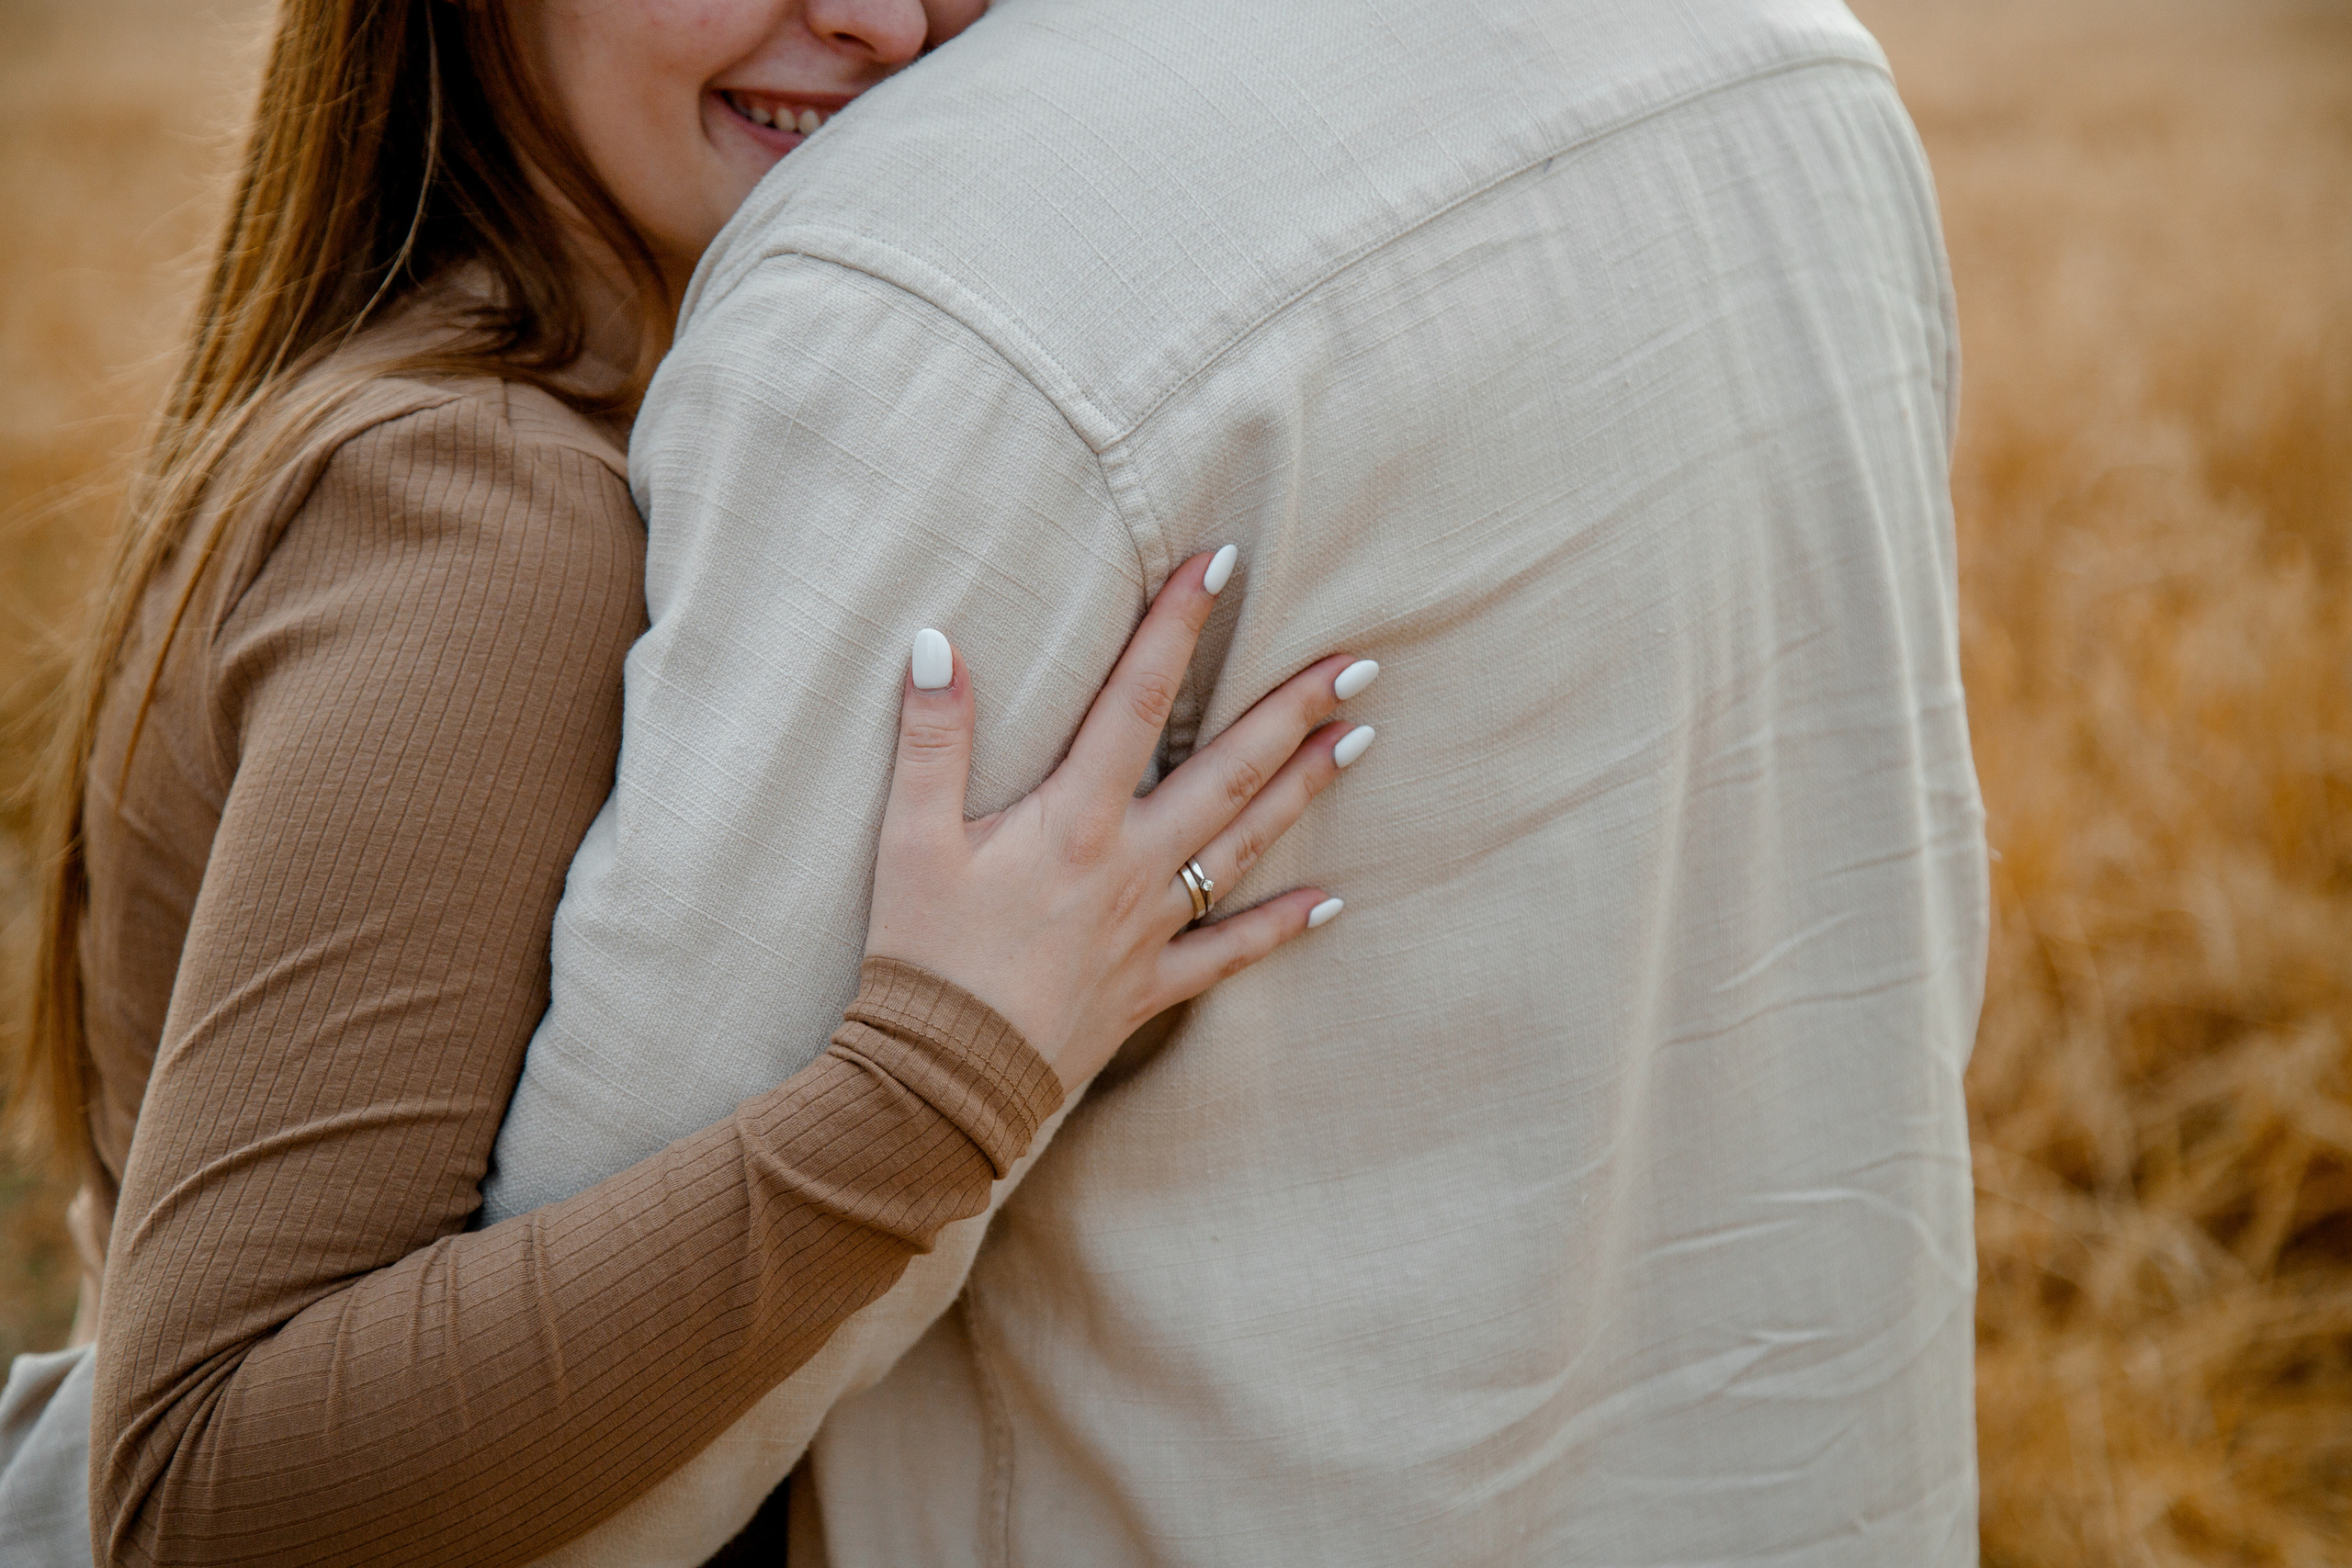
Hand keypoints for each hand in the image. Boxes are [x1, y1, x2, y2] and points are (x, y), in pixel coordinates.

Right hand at [864, 548, 1376, 1092]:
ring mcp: (1150, 927)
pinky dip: (1282, 927)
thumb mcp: (910, 839)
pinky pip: (1229, 951)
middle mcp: (1130, 865)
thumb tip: (937, 642)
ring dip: (1305, 790)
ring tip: (1360, 740)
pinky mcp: (1149, 985)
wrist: (944, 1081)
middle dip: (1293, 711)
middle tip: (1356, 664)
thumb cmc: (924, 957)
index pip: (1137, 699)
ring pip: (1244, 845)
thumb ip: (932, 739)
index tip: (1223, 563)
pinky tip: (1333, 905)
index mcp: (1074, 819)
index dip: (1178, 625)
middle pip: (1226, 770)